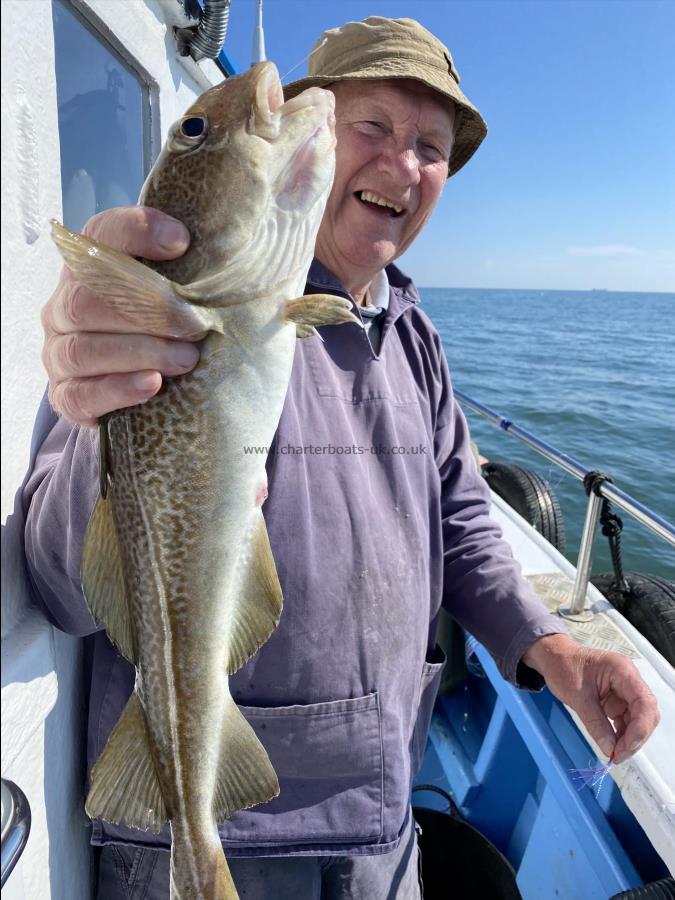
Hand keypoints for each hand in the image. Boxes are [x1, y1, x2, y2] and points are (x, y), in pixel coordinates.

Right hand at [42, 206, 201, 426]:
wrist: (147, 387)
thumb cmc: (169, 330)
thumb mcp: (180, 294)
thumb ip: (192, 270)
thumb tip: (227, 253)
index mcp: (89, 269)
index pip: (101, 234)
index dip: (137, 232)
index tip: (182, 241)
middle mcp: (64, 307)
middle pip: (86, 300)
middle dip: (146, 312)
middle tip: (194, 326)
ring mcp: (58, 354)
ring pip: (83, 349)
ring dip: (141, 352)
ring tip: (185, 359)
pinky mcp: (66, 397)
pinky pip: (81, 394)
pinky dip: (119, 389)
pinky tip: (153, 384)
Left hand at [523, 634, 659, 763]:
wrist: (553, 657)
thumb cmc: (563, 667)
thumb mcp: (577, 697)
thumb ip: (595, 723)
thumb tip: (610, 749)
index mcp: (622, 671)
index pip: (644, 703)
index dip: (640, 729)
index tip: (624, 748)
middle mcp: (629, 680)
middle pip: (646, 714)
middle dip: (635, 737)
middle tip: (618, 755)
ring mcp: (624, 690)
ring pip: (638, 720)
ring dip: (629, 738)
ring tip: (614, 753)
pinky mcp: (618, 699)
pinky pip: (626, 720)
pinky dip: (621, 734)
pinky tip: (612, 744)